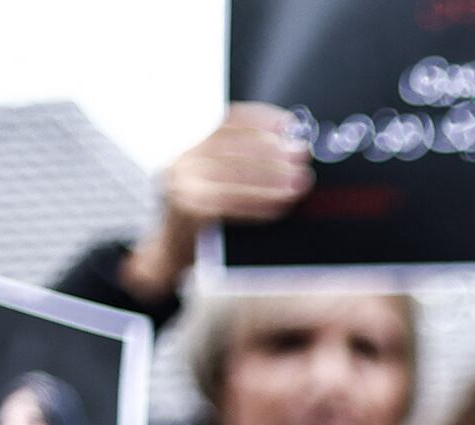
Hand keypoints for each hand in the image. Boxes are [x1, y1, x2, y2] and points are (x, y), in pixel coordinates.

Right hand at [122, 106, 311, 299]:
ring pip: (234, 174)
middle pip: (234, 146)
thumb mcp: (217, 185)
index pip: (228, 121)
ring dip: (271, 178)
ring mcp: (181, 185)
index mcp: (191, 148)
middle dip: (272, 150)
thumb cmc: (206, 222)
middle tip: (301, 155)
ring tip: (299, 182)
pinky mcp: (187, 210)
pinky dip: (259, 204)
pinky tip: (281, 205)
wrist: (173, 255)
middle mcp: (182, 161)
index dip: (262, 119)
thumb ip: (242, 165)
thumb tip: (290, 149)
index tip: (291, 123)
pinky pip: (230, 203)